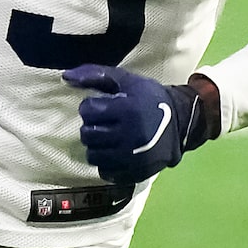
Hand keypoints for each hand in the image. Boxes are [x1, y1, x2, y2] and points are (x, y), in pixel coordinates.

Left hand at [65, 64, 216, 184]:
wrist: (182, 121)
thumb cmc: (149, 98)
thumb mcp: (127, 81)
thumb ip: (95, 75)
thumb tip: (65, 77)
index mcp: (128, 110)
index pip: (87, 111)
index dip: (91, 107)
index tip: (102, 107)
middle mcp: (130, 136)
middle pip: (87, 135)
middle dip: (92, 127)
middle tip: (105, 124)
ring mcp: (133, 157)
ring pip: (93, 155)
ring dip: (97, 146)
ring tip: (109, 138)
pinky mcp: (136, 172)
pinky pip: (105, 172)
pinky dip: (107, 163)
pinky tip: (116, 153)